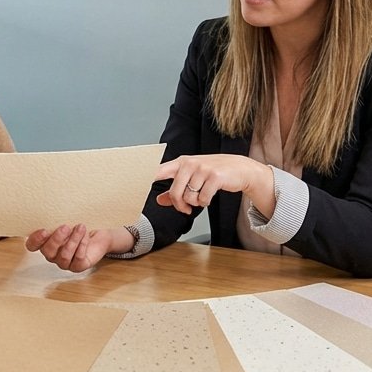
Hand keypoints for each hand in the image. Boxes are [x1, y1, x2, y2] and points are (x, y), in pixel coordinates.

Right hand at [25, 224, 131, 271]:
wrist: (99, 233)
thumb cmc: (78, 225)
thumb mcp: (66, 219)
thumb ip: (56, 217)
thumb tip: (53, 205)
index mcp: (45, 242)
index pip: (32, 245)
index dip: (35, 240)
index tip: (44, 230)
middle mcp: (53, 254)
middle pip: (47, 251)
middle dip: (56, 239)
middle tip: (65, 226)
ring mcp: (65, 262)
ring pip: (64, 256)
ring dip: (73, 240)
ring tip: (80, 227)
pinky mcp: (78, 266)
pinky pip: (78, 259)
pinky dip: (82, 245)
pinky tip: (86, 235)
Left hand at [155, 154, 272, 216]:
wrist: (239, 168)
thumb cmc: (213, 172)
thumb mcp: (192, 178)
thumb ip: (174, 189)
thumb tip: (159, 200)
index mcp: (180, 162)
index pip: (159, 170)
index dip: (146, 177)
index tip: (132, 183)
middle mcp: (189, 163)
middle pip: (175, 193)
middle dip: (180, 205)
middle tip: (185, 209)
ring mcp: (202, 169)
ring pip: (189, 198)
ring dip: (195, 203)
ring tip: (201, 197)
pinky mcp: (214, 176)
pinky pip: (203, 199)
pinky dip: (205, 202)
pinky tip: (209, 196)